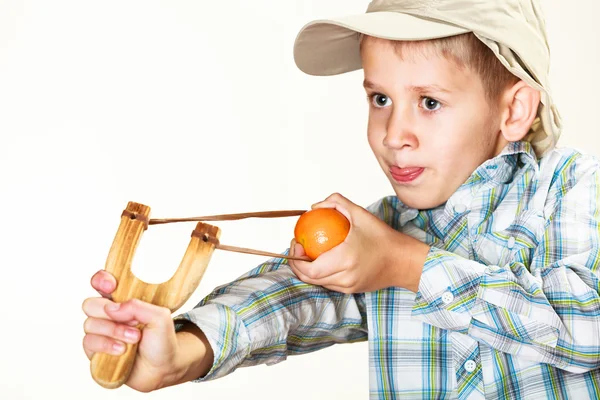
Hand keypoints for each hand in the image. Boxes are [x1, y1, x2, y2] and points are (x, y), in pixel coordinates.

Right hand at [82, 271, 212, 391]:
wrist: (163, 369)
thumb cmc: (162, 341)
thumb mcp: (160, 317)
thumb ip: (138, 307)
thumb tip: (112, 308)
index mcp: (123, 301)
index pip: (102, 283)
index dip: (101, 280)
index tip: (110, 286)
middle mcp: (109, 315)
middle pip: (90, 304)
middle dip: (109, 313)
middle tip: (133, 322)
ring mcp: (101, 333)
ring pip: (90, 324)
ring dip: (113, 331)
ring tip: (134, 339)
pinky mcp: (96, 351)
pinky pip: (89, 343)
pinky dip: (106, 346)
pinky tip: (121, 350)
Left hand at [288, 193, 428, 293]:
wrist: (405, 262)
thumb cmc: (384, 238)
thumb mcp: (361, 214)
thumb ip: (338, 203)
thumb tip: (316, 206)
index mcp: (345, 260)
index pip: (309, 269)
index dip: (296, 259)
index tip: (297, 242)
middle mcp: (345, 278)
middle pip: (310, 278)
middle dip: (297, 264)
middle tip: (299, 246)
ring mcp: (348, 287)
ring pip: (318, 282)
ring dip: (308, 270)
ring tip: (308, 252)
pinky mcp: (352, 291)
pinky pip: (330, 283)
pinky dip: (322, 273)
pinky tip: (322, 258)